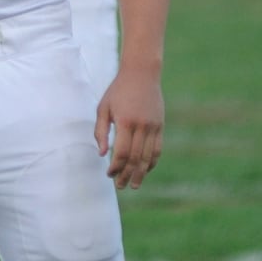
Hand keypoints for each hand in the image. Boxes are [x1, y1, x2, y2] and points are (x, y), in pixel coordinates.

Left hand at [95, 69, 163, 188]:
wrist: (141, 74)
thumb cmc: (117, 91)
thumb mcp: (103, 108)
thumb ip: (101, 132)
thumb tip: (102, 154)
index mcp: (125, 122)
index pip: (122, 153)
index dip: (116, 167)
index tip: (109, 174)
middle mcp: (141, 126)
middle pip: (136, 158)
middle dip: (127, 174)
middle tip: (120, 186)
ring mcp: (153, 126)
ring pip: (148, 157)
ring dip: (141, 173)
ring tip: (134, 185)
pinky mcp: (160, 126)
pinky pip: (157, 149)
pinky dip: (152, 162)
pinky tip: (145, 170)